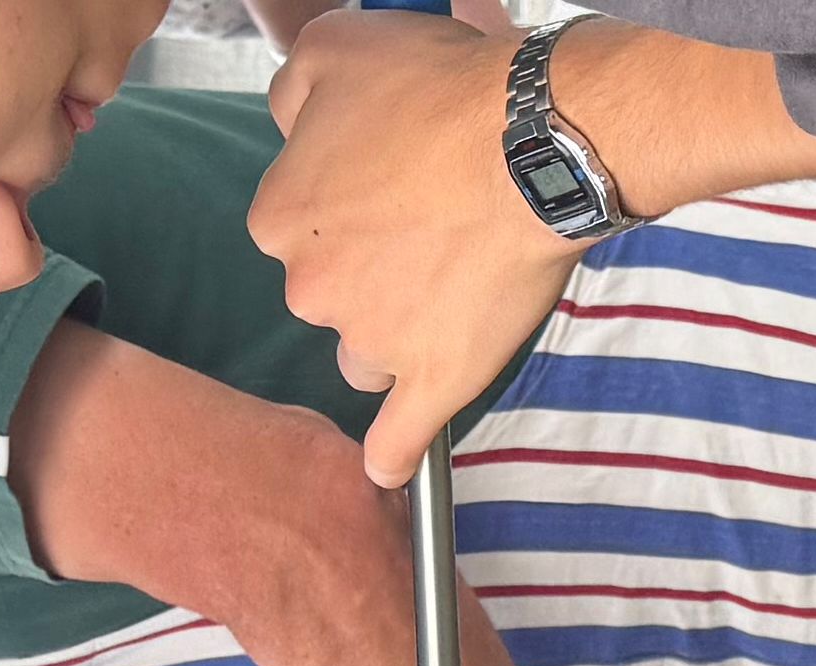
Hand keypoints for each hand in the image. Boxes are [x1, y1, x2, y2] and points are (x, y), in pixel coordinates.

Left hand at [254, 12, 596, 490]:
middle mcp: (310, 289)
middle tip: (433, 219)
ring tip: (452, 283)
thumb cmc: (444, 88)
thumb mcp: (337, 46)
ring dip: (394, 330)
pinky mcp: (434, 381)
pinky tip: (389, 468)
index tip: (392, 178)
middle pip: (328, 291)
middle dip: (370, 264)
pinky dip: (393, 456)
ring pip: (365, 351)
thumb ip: (293, 91)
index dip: (345, 198)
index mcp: (279, 217)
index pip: (295, 223)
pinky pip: (397, 441)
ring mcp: (373, 342)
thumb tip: (289, 124)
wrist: (536, 139)